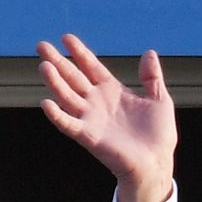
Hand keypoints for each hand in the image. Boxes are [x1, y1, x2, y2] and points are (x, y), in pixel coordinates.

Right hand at [36, 33, 176, 201]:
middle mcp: (97, 103)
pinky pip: (68, 124)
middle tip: (41, 45)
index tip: (66, 37)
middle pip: (73, 77)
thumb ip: (152, 77)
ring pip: (67, 97)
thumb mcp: (159, 100)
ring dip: (55, 82)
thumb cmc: (159, 136)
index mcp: (112, 91)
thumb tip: (149, 53)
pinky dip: (57, 115)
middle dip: (58, 62)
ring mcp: (91, 119)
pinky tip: (46, 103)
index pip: (90, 67)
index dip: (79, 52)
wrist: (156, 164)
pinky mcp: (89, 137)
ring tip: (44, 66)